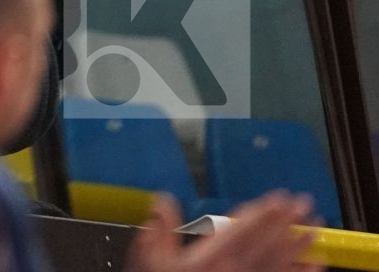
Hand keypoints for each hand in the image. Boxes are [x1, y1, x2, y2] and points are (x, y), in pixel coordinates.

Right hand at [129, 192, 316, 271]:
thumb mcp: (148, 259)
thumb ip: (159, 230)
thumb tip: (163, 200)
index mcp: (208, 258)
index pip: (243, 228)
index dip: (263, 211)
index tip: (280, 197)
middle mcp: (234, 271)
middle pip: (266, 242)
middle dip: (286, 221)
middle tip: (304, 204)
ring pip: (280, 262)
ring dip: (298, 245)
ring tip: (314, 229)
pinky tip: (313, 265)